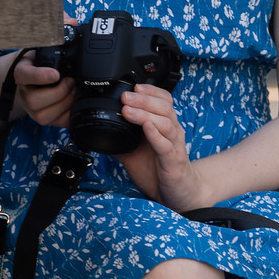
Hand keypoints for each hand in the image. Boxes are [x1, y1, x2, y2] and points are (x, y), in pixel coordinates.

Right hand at [13, 54, 74, 130]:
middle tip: (71, 82)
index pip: (23, 75)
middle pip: (33, 100)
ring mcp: (32, 109)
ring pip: (43, 116)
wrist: (39, 78)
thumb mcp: (43, 52)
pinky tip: (75, 103)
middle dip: (58, 92)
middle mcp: (24, 93)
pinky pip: (56, 123)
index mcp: (21, 74)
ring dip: (64, 104)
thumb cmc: (43, 64)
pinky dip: (69, 115)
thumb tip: (68, 43)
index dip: (39, 76)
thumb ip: (51, 48)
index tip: (55, 74)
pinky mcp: (45, 119)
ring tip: (74, 92)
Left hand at [115, 85, 205, 211]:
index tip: (133, 86)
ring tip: (128, 110)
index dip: (150, 91)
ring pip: (165, 123)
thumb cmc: (159, 170)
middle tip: (125, 97)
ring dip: (145, 114)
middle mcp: (173, 132)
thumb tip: (99, 130)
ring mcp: (174, 146)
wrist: (179, 192)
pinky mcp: (173, 162)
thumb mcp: (135, 151)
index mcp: (166, 126)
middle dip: (143, 100)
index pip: (164, 100)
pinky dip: (155, 135)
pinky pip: (166, 146)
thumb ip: (121, 139)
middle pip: (164, 107)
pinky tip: (146, 128)